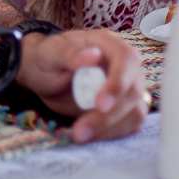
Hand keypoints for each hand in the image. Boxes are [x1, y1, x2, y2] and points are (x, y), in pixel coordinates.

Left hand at [14, 29, 147, 143]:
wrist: (43, 75)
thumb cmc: (46, 57)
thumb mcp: (48, 53)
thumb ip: (68, 53)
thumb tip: (94, 55)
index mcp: (107, 43)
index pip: (127, 59)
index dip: (118, 83)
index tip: (99, 105)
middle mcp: (123, 64)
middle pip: (133, 90)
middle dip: (109, 115)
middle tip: (80, 131)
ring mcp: (127, 86)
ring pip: (135, 110)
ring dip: (110, 128)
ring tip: (80, 135)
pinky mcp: (125, 107)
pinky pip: (130, 123)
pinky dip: (112, 133)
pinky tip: (90, 135)